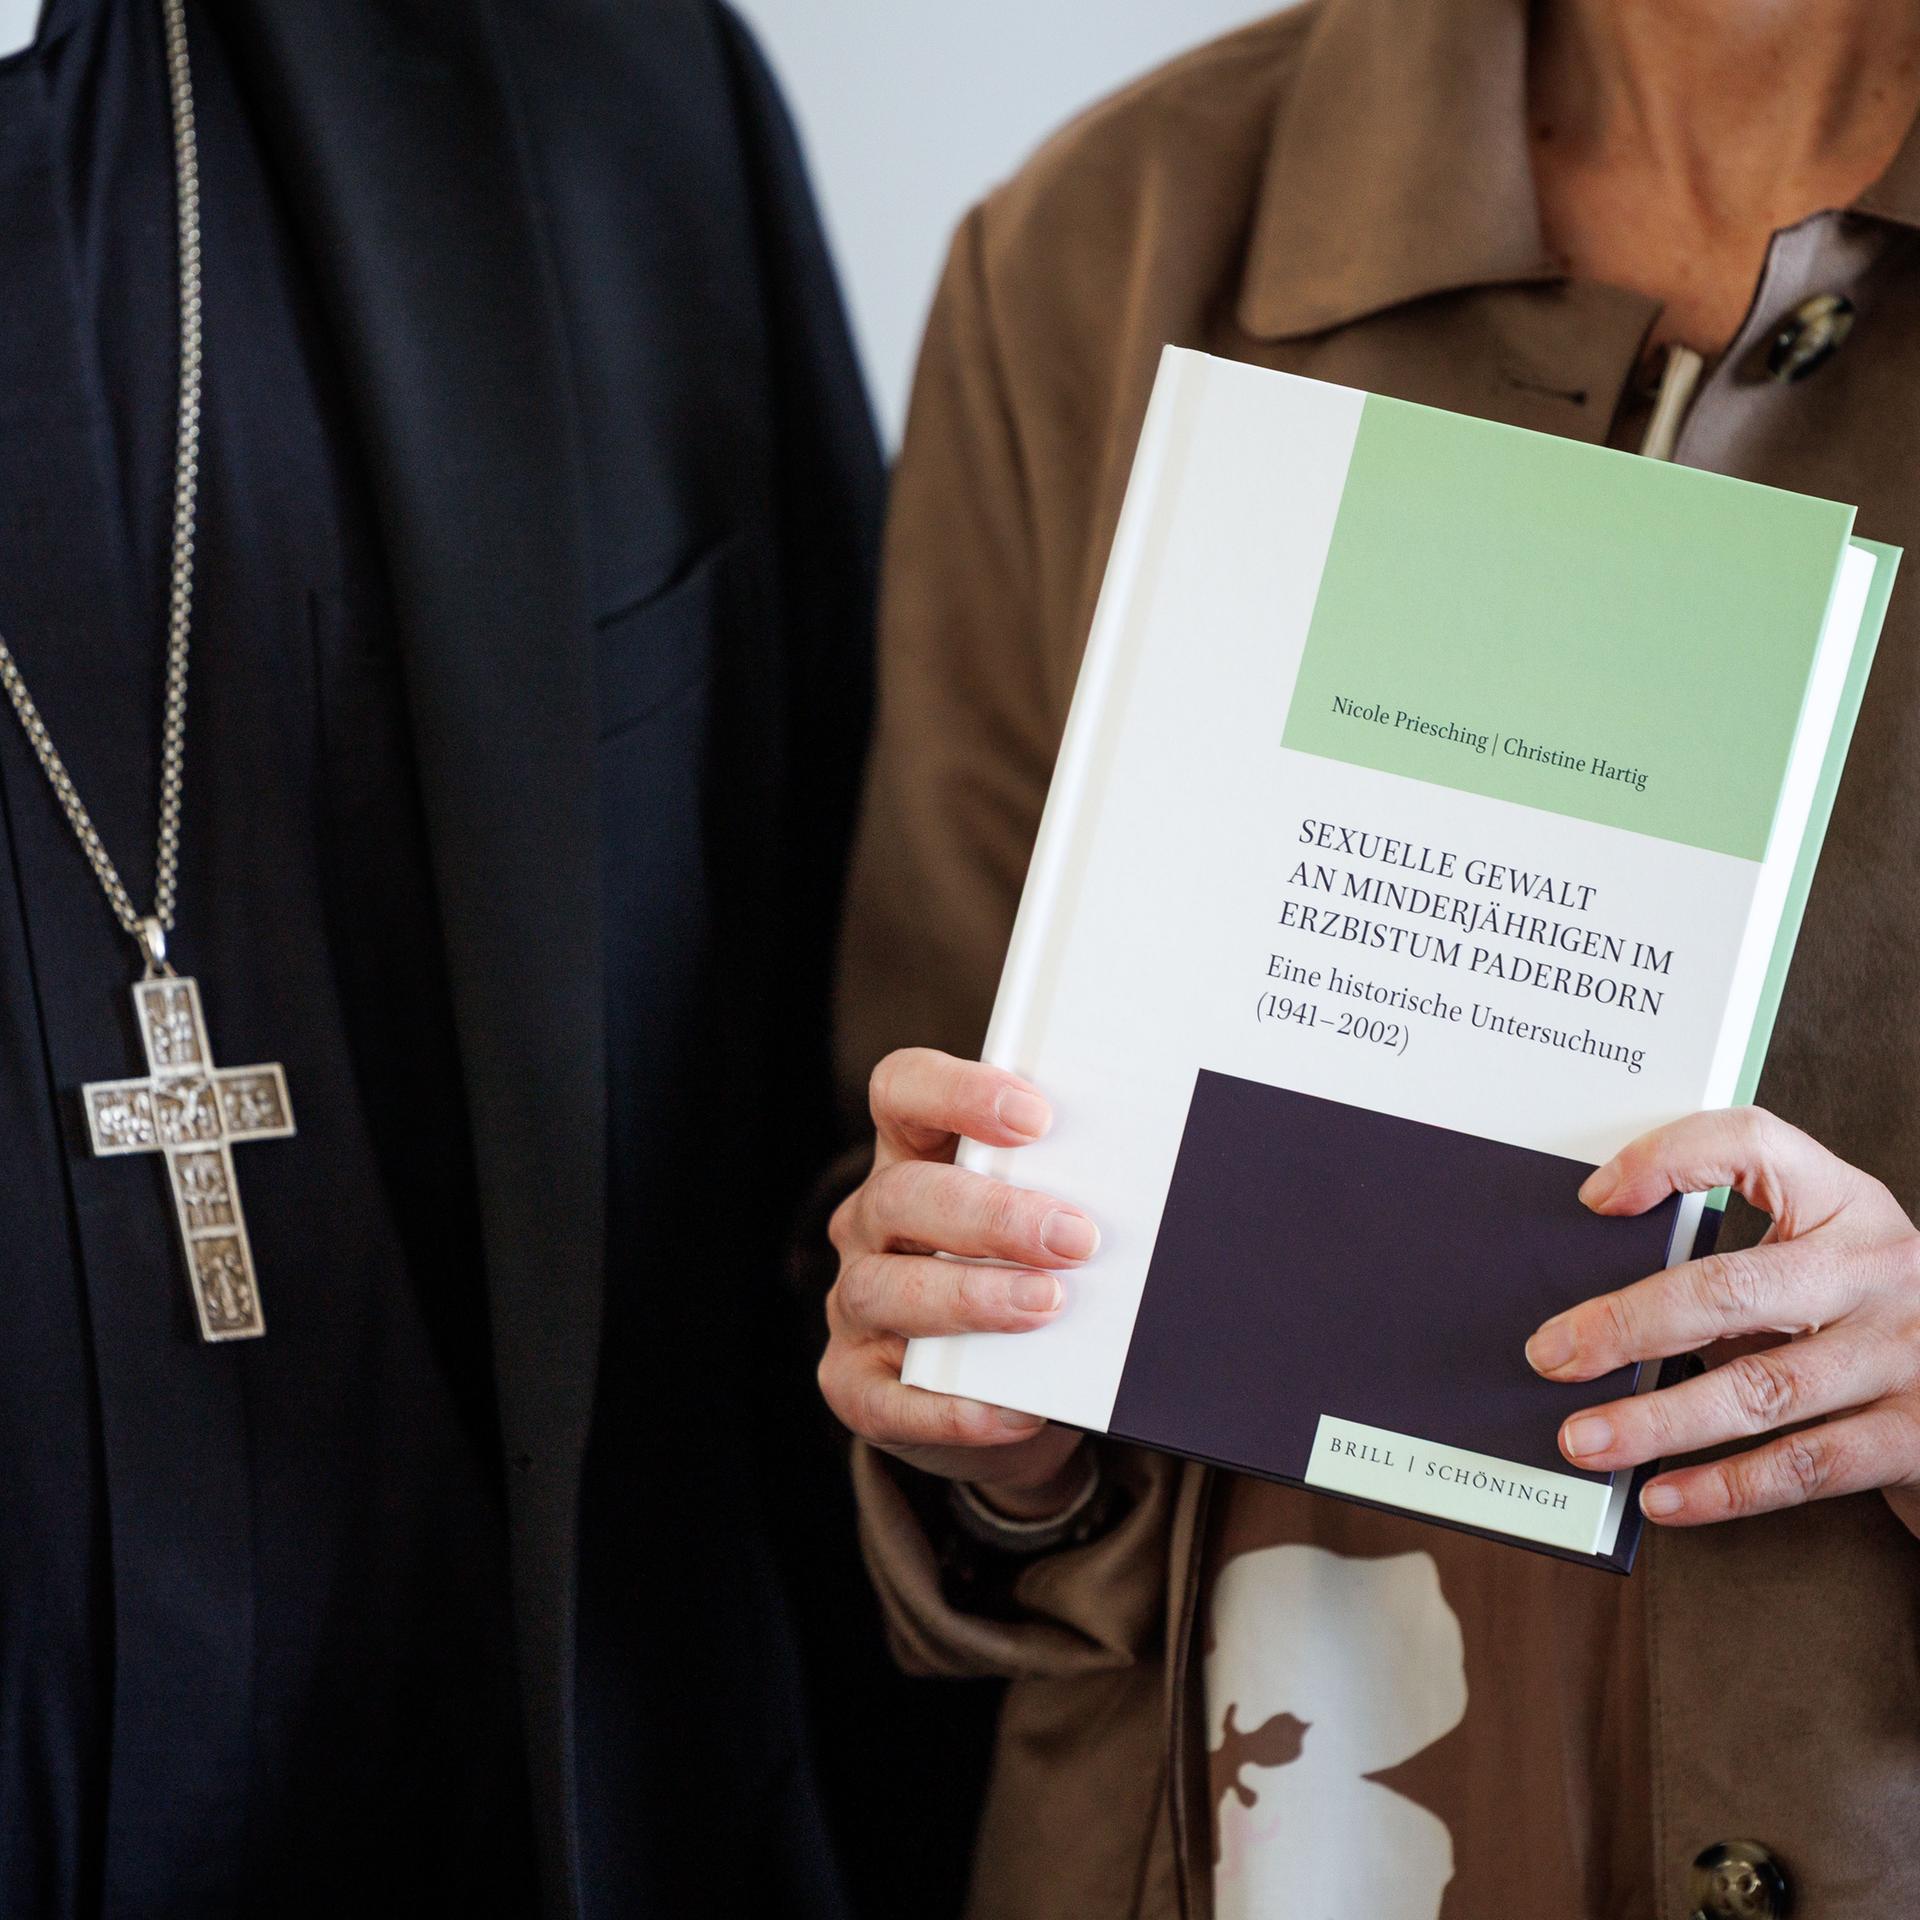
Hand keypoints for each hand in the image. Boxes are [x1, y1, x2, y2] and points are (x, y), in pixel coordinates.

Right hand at [820, 1048, 1097, 1517]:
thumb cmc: (1036, 1275)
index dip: (957, 1093)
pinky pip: (887, 1398)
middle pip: (902, 1194)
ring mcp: (856, 1302)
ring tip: (1049, 1307)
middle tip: (1075, 1238)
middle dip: (990, 1214)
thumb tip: (1166, 1184)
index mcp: (916, 1154)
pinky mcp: (855, 1384)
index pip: (903, 1090)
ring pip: (882, 1289)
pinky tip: (1014, 1409)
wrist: (1013, 1400)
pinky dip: (951, 1407)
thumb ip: (1076, 1190)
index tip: (1036, 1118)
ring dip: (970, 1297)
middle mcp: (873, 1221)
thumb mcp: (1046, 1218)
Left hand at [1527, 1106, 1919, 1537]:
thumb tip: (1601, 1317)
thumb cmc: (1874, 1317)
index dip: (1668, 1159)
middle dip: (1626, 1326)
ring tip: (1585, 1439)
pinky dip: (1724, 1486)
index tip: (1595, 1199)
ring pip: (1758, 1387)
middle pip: (1730, 1287)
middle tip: (1552, 1355)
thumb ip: (1739, 1268)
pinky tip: (1663, 1496)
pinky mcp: (1916, 1434)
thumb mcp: (1823, 1262)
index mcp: (1845, 1203)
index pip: (1752, 1143)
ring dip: (1657, 1421)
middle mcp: (1878, 1268)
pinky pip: (1803, 1464)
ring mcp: (1905, 1352)